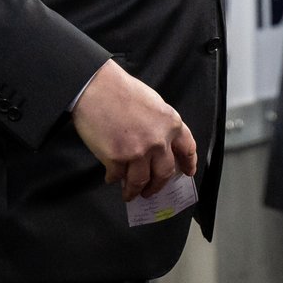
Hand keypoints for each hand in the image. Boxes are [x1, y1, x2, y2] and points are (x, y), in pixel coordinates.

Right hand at [70, 59, 197, 201]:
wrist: (95, 88)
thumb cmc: (120, 90)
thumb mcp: (153, 103)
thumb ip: (160, 125)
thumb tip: (159, 146)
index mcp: (171, 124)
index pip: (187, 149)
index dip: (188, 163)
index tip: (187, 172)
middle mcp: (159, 140)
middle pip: (164, 172)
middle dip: (157, 185)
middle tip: (150, 191)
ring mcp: (138, 152)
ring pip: (141, 181)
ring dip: (135, 190)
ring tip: (129, 193)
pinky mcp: (117, 159)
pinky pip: (118, 176)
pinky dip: (114, 178)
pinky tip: (111, 177)